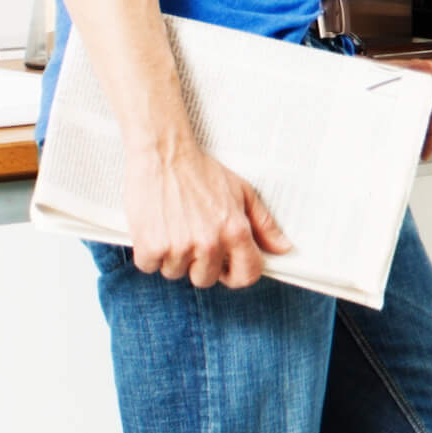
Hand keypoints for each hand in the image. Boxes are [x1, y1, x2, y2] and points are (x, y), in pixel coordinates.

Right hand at [122, 135, 291, 289]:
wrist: (164, 153)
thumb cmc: (201, 170)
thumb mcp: (242, 191)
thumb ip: (264, 223)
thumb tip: (282, 248)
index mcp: (234, 231)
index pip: (246, 275)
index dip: (236, 274)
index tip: (225, 268)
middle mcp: (208, 243)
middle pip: (205, 279)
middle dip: (198, 263)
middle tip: (191, 235)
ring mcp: (179, 247)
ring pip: (175, 273)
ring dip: (172, 256)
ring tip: (172, 226)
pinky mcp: (150, 246)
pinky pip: (150, 266)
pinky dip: (149, 251)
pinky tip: (154, 227)